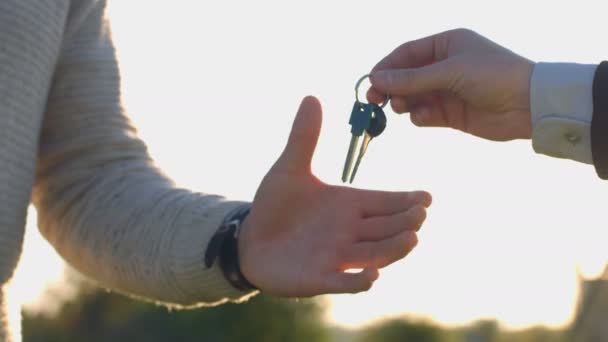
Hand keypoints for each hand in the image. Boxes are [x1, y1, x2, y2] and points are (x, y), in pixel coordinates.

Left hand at [238, 96, 431, 296]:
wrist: (249, 240)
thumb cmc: (275, 205)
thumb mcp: (290, 169)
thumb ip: (304, 138)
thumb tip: (311, 96)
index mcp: (348, 204)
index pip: (385, 201)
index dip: (406, 200)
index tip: (427, 196)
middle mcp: (349, 231)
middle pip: (387, 228)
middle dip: (406, 222)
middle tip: (420, 214)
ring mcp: (337, 257)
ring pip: (374, 254)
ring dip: (393, 249)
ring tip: (411, 240)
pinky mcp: (319, 278)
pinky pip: (343, 283)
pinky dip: (357, 282)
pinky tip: (370, 277)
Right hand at [368, 28, 534, 140]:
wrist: (529, 105)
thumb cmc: (492, 76)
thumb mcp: (449, 71)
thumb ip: (411, 78)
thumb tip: (375, 78)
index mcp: (446, 45)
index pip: (407, 54)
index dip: (387, 67)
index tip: (370, 81)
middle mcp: (445, 66)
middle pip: (407, 77)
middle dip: (391, 88)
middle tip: (374, 100)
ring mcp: (448, 91)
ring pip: (414, 97)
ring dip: (404, 103)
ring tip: (401, 108)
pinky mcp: (452, 115)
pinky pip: (426, 115)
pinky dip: (420, 117)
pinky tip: (423, 117)